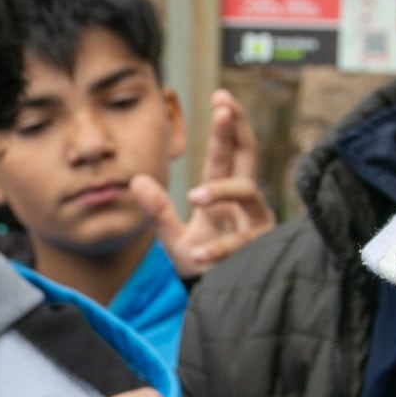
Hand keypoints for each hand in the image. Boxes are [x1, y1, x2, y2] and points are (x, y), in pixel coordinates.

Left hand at [127, 93, 273, 276]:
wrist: (216, 301)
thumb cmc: (201, 266)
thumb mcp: (172, 238)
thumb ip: (157, 210)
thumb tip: (136, 180)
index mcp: (223, 195)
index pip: (228, 152)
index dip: (227, 124)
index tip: (221, 96)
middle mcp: (244, 204)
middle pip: (247, 156)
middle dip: (237, 130)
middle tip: (224, 108)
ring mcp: (255, 225)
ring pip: (248, 193)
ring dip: (221, 191)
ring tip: (194, 197)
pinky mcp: (259, 251)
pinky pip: (241, 243)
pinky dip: (221, 248)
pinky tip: (202, 254)